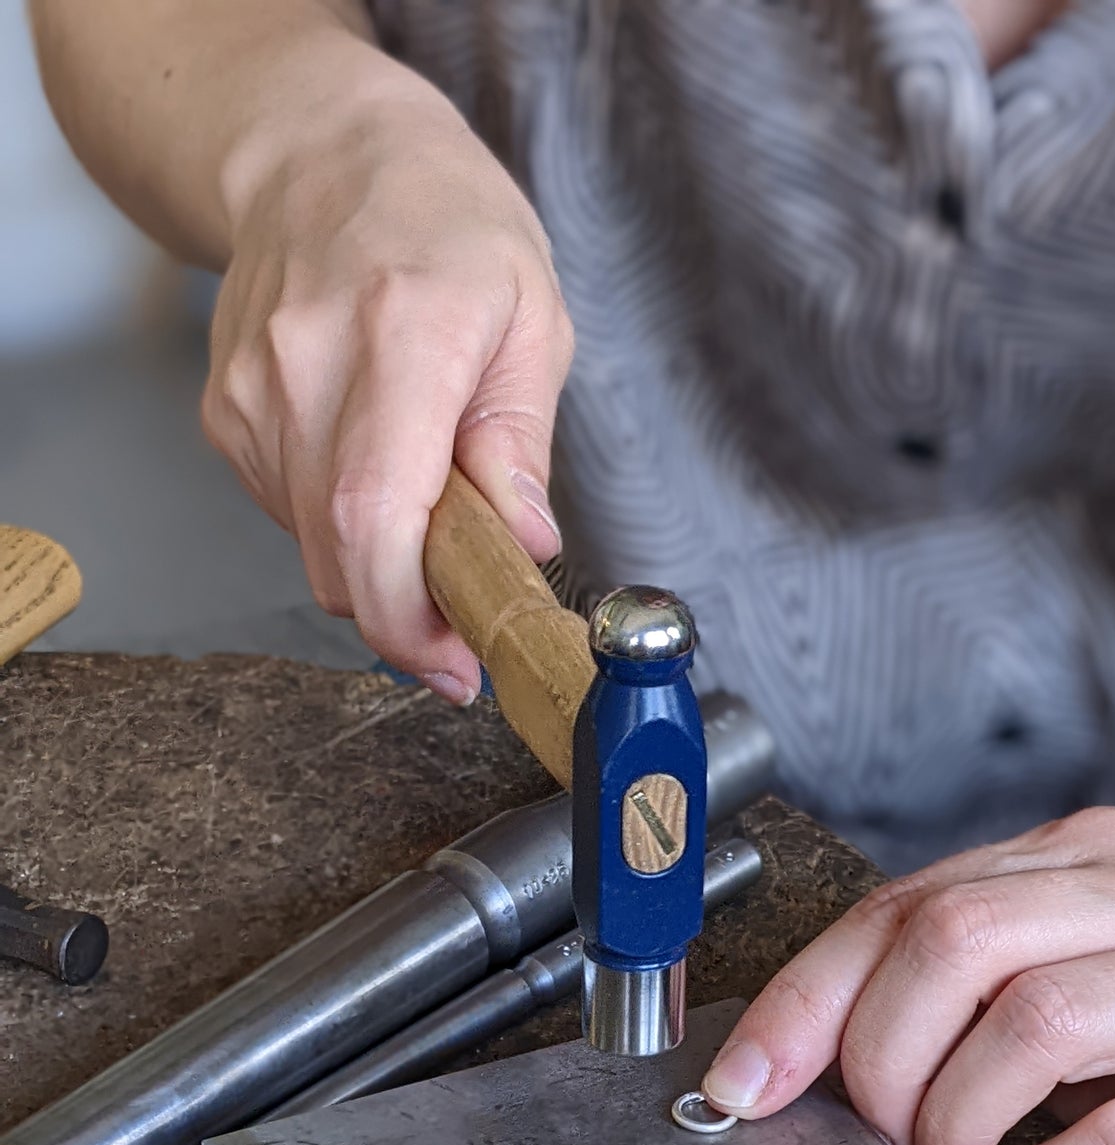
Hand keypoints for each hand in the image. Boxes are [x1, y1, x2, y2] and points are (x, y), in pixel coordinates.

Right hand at [203, 92, 572, 701]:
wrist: (322, 155)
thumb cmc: (443, 223)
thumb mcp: (531, 314)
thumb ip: (522, 440)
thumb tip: (525, 541)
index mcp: (400, 334)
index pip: (377, 514)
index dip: (412, 616)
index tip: (459, 663)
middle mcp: (306, 366)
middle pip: (339, 555)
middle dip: (410, 621)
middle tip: (466, 632)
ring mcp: (251, 394)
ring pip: (316, 549)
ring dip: (382, 568)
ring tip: (434, 514)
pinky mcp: (226, 417)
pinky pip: (292, 517)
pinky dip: (345, 526)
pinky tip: (378, 469)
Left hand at [702, 809, 1114, 1144]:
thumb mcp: (1064, 988)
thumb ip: (953, 999)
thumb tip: (795, 1068)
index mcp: (1083, 857)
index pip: (907, 904)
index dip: (807, 1000)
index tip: (745, 1086)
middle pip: (957, 943)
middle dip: (882, 1068)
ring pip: (1034, 1024)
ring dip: (956, 1129)